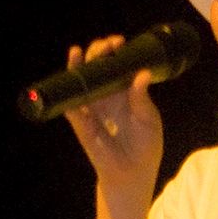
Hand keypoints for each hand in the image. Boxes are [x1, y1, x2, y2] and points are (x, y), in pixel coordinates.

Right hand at [63, 36, 163, 203]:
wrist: (131, 175)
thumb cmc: (144, 147)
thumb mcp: (148, 120)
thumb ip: (142, 99)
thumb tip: (142, 75)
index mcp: (125, 92)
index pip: (117, 65)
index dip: (116, 52)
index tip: (119, 43)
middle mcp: (107, 95)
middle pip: (98, 67)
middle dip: (98, 52)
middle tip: (105, 46)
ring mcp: (92, 107)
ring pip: (82, 80)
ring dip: (80, 64)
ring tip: (81, 52)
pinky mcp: (81, 121)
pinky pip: (72, 102)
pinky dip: (69, 87)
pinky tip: (71, 72)